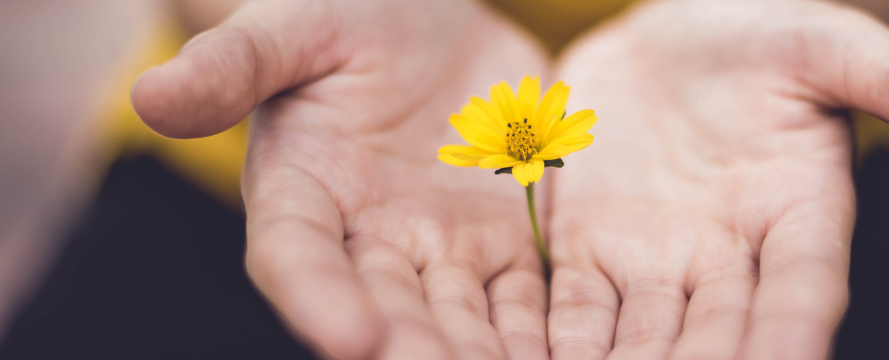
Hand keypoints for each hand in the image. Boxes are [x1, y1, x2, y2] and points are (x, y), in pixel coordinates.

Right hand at [132, 0, 551, 358]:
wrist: (429, 20)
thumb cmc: (347, 14)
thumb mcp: (294, 26)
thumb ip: (236, 64)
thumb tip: (149, 98)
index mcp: (301, 192)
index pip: (298, 256)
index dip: (317, 299)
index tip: (350, 339)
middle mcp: (367, 240)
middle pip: (387, 310)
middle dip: (417, 352)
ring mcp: (441, 250)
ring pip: (462, 321)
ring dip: (484, 359)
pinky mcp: (504, 245)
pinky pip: (525, 301)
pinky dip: (542, 338)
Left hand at [545, 1, 888, 358]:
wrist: (663, 40)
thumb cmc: (755, 38)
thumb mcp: (826, 46)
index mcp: (798, 214)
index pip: (803, 289)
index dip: (794, 334)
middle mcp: (728, 259)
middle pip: (717, 338)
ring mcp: (654, 263)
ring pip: (641, 344)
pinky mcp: (587, 255)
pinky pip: (573, 313)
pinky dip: (558, 348)